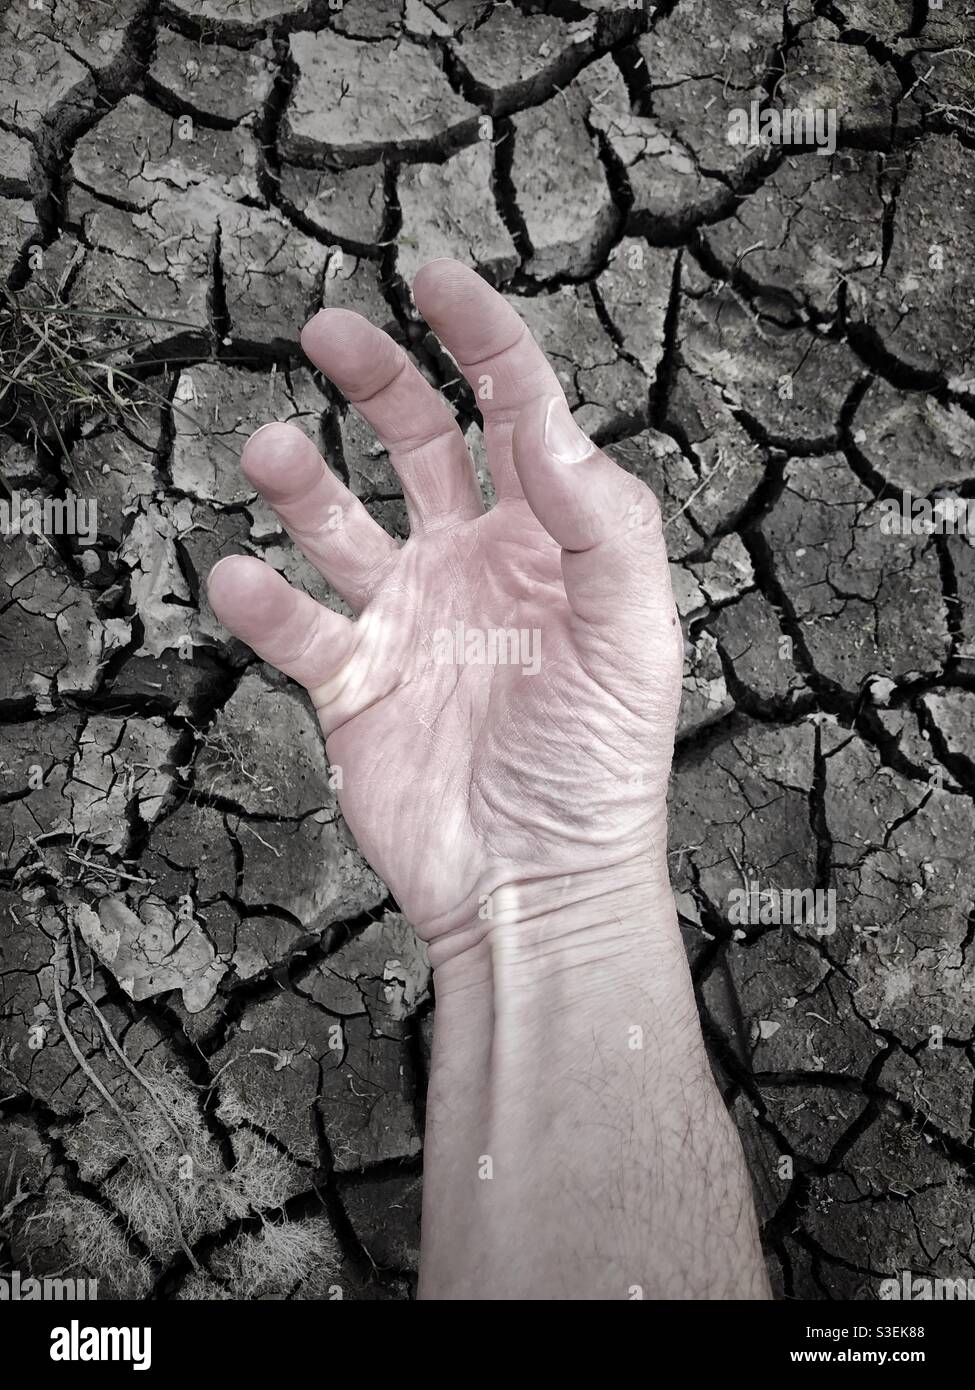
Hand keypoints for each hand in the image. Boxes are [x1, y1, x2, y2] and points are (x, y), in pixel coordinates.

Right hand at [208, 260, 682, 965]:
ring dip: (302, 482)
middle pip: (417, 444)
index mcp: (550, 541)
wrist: (537, 884)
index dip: (484, 341)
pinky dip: (263, 602)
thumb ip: (602, 523)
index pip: (517, 415)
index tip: (438, 281)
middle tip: (330, 331)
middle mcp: (473, 564)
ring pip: (340, 523)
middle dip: (379, 379)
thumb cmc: (602, 767)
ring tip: (271, 450)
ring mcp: (410, 621)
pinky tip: (242, 578)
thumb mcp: (634, 634)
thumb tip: (552, 425)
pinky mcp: (355, 683)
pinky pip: (297, 626)